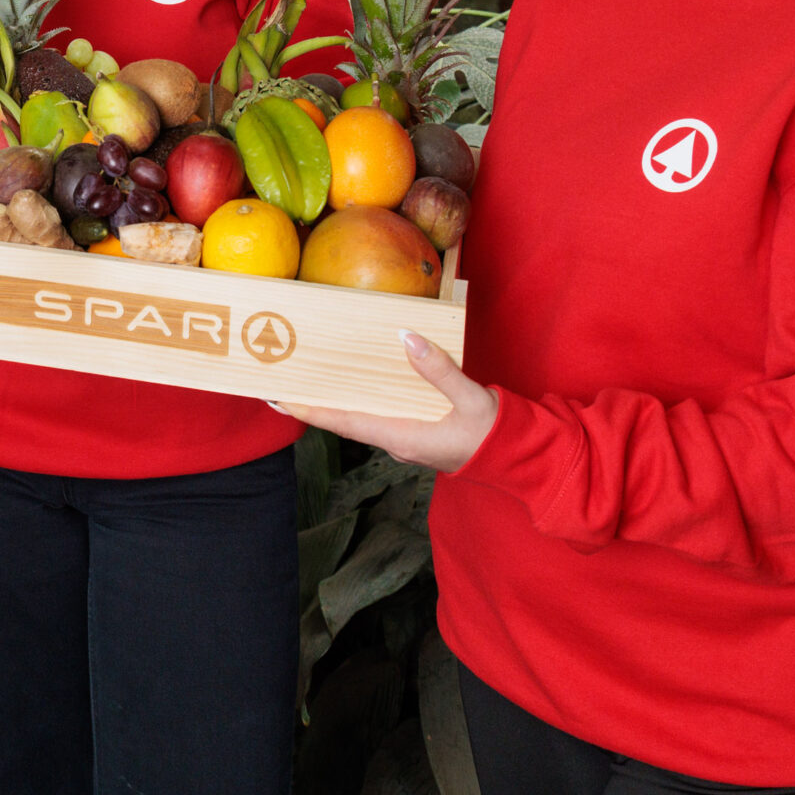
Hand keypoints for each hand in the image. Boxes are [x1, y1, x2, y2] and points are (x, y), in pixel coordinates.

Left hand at [278, 331, 498, 473]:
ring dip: (332, 400)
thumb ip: (440, 370)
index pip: (345, 421)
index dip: (311, 409)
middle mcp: (395, 439)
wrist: (514, 456)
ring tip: (307, 377)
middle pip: (343, 418)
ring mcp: (402, 437)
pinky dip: (356, 399)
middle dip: (312, 402)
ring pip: (357, 416)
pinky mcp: (411, 430)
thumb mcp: (471, 399)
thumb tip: (407, 338)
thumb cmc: (492, 432)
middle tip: (280, 382)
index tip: (280, 397)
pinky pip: (375, 413)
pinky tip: (349, 381)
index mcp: (402, 436)